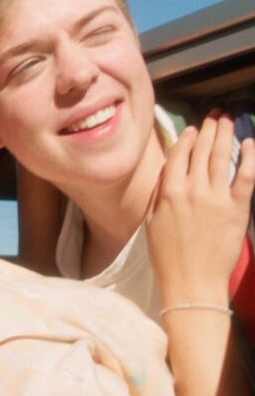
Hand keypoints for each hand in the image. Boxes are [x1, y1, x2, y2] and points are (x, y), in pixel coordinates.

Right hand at [146, 112, 254, 304]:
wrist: (192, 280)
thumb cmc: (166, 254)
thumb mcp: (151, 220)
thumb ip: (159, 192)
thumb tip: (168, 170)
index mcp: (168, 192)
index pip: (179, 155)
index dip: (187, 139)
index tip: (193, 129)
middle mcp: (193, 189)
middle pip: (202, 150)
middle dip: (209, 129)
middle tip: (215, 115)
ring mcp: (217, 198)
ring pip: (222, 157)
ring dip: (226, 134)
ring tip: (229, 119)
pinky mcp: (237, 209)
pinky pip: (245, 176)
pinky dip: (249, 157)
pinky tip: (250, 143)